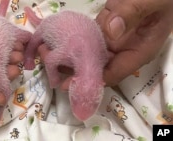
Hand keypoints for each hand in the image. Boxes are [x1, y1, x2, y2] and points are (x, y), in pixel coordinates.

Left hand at [38, 0, 172, 88]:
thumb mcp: (150, 2)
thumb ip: (132, 14)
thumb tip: (111, 32)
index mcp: (138, 51)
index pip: (113, 74)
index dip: (90, 80)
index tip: (67, 82)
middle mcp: (122, 51)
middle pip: (96, 67)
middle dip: (72, 69)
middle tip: (48, 62)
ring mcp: (112, 40)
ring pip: (88, 54)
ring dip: (68, 55)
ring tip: (44, 51)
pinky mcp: (104, 29)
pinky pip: (86, 39)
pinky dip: (71, 41)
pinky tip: (55, 40)